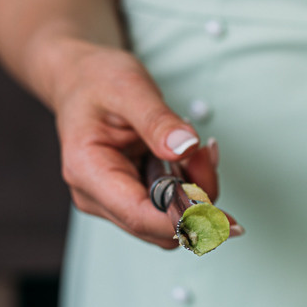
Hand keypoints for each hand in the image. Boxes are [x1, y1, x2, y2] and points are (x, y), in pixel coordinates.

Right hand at [50, 42, 232, 247]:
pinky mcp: (131, 197)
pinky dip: (190, 187)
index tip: (224, 219)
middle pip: (160, 226)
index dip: (184, 221)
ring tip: (198, 151)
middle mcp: (97, 195)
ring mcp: (113, 200)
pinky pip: (170, 207)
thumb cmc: (97, 81)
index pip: (139, 215)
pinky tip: (191, 158)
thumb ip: (158, 120)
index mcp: (87, 171)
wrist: (82, 79)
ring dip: (196, 191)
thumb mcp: (129, 88)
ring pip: (170, 222)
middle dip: (197, 199)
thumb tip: (186, 146)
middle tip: (207, 154)